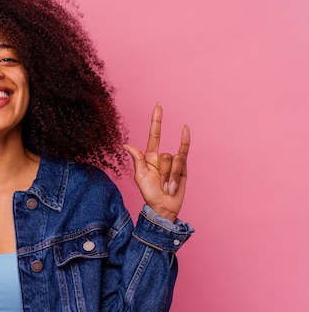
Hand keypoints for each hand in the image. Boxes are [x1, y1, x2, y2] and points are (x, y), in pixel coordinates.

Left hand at [123, 103, 189, 221]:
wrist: (163, 207)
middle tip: (161, 187)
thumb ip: (137, 159)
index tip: (159, 105)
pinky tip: (185, 128)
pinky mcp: (184, 166)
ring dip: (171, 178)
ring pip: (175, 161)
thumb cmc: (149, 193)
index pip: (155, 134)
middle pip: (165, 155)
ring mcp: (174, 161)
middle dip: (163, 174)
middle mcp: (162, 156)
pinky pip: (185, 152)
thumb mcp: (140, 177)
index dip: (157, 120)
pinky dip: (185, 139)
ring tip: (168, 188)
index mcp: (149, 157)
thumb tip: (126, 144)